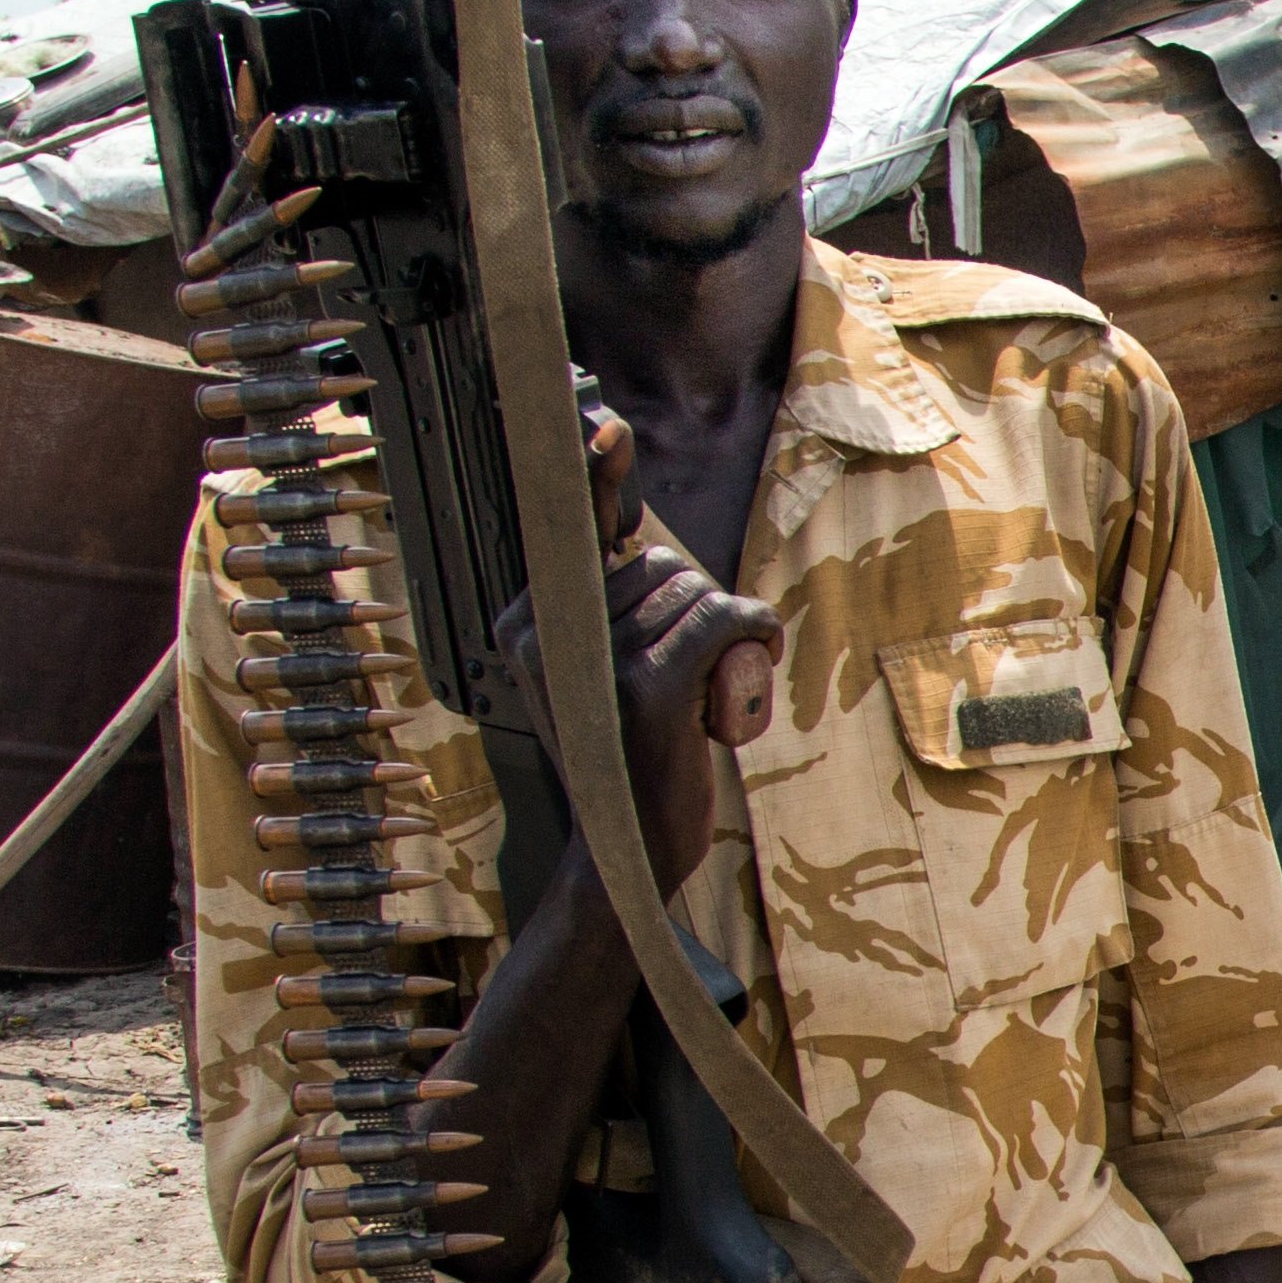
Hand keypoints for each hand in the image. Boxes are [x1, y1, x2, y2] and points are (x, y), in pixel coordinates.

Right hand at [488, 385, 780, 884]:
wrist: (626, 854)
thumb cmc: (627, 756)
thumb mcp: (601, 673)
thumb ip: (610, 608)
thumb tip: (621, 523)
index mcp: (522, 625)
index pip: (569, 531)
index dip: (596, 476)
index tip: (609, 428)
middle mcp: (544, 636)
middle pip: (655, 560)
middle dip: (691, 602)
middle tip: (686, 671)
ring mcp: (594, 663)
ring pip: (692, 590)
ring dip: (721, 630)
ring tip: (701, 691)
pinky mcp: (647, 693)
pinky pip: (719, 621)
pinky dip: (751, 629)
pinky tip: (759, 652)